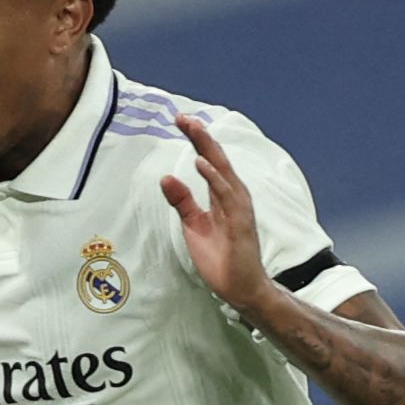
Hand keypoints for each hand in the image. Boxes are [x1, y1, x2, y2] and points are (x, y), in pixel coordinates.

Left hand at [158, 114, 269, 310]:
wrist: (239, 287)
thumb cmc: (220, 256)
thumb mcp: (193, 225)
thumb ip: (182, 201)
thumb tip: (166, 178)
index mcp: (223, 194)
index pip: (209, 160)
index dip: (197, 140)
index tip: (180, 121)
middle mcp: (234, 195)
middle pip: (217, 159)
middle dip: (201, 137)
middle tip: (184, 117)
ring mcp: (239, 208)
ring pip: (223, 172)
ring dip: (208, 150)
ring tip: (193, 130)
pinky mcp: (239, 223)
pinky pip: (226, 196)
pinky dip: (214, 179)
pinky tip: (201, 164)